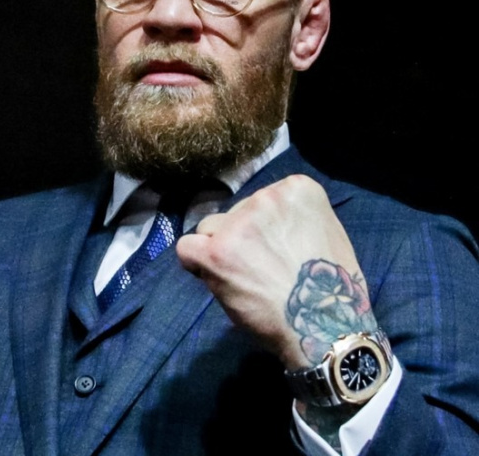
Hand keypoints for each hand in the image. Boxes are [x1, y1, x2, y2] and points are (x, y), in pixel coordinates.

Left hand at [176, 174, 374, 370]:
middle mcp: (267, 197)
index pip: (258, 199)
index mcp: (297, 189)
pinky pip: (186, 247)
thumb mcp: (325, 232)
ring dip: (220, 251)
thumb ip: (293, 219)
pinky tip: (214, 277)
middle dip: (241, 238)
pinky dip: (194, 263)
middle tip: (260, 270)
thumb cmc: (330, 288)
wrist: (325, 327)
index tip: (275, 250)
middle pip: (233, 213)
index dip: (261, 228)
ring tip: (243, 278)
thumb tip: (267, 223)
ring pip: (209, 229)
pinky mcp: (217, 250)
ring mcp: (240, 223)